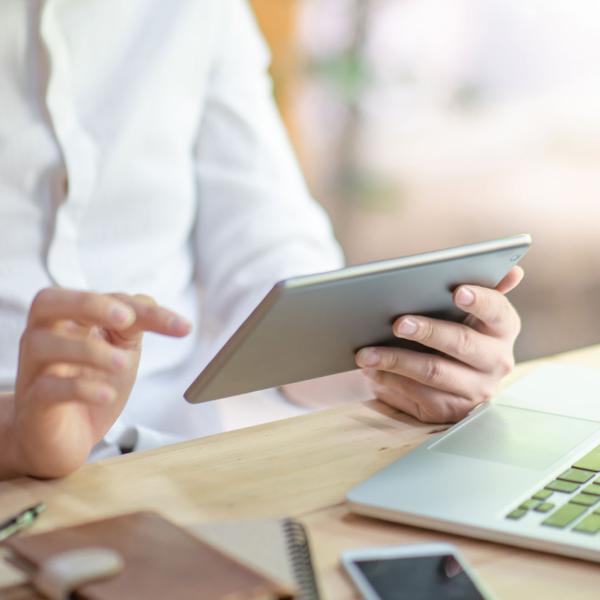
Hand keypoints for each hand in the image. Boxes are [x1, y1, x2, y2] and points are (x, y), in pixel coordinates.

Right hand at [9, 288, 191, 477]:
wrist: (63, 439)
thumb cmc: (91, 386)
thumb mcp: (121, 352)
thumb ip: (135, 328)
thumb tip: (161, 310)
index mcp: (70, 319)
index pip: (104, 299)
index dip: (145, 309)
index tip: (182, 327)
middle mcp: (44, 337)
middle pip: (49, 301)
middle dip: (90, 305)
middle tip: (126, 319)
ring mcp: (34, 370)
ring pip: (44, 344)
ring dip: (89, 350)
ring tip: (122, 364)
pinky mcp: (33, 404)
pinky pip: (48, 388)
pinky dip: (80, 388)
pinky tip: (107, 394)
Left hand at [355, 267, 523, 423]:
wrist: (446, 375)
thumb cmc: (453, 328)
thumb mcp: (469, 311)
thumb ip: (485, 289)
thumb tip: (513, 271)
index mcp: (503, 329)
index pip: (498, 311)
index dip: (480, 301)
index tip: (458, 291)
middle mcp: (497, 361)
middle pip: (461, 343)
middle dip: (428, 331)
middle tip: (398, 323)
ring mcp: (476, 390)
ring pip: (434, 373)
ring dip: (396, 361)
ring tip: (367, 352)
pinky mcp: (452, 411)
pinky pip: (420, 396)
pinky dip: (392, 381)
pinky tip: (372, 370)